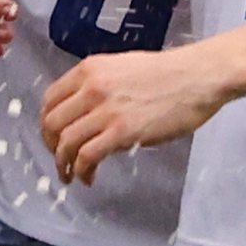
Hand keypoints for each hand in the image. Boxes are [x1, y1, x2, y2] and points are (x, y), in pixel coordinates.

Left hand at [42, 47, 230, 185]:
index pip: (50, 99)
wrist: (198, 77)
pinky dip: (83, 171)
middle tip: (61, 160)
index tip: (54, 138)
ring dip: (63, 164)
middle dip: (51, 147)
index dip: (47, 124)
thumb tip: (87, 110)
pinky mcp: (123, 131)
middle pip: (53, 123)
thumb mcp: (123, 68)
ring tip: (71, 175)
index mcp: (90, 70)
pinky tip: (90, 177)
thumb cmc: (168, 74)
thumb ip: (99, 85)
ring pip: (66, 142)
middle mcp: (92, 88)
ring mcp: (106, 110)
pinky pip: (88, 156)